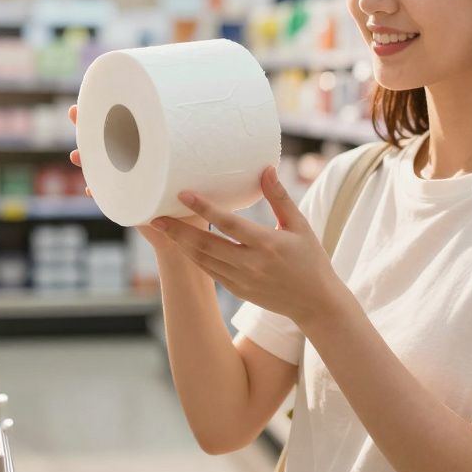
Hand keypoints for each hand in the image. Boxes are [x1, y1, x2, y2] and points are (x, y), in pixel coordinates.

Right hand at [67, 105, 206, 253]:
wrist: (190, 231)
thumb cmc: (197, 193)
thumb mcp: (194, 165)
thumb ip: (191, 148)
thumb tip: (199, 116)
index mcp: (146, 148)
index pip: (126, 123)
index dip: (111, 108)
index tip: (99, 92)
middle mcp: (132, 163)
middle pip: (106, 140)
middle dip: (88, 126)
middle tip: (74, 112)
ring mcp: (126, 182)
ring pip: (100, 167)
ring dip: (87, 160)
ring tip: (76, 155)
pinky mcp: (125, 204)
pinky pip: (107, 196)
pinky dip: (99, 193)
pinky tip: (91, 190)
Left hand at [150, 167, 346, 325]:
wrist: (315, 303)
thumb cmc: (311, 260)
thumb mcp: (299, 226)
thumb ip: (280, 198)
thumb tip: (266, 169)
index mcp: (268, 244)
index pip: (229, 224)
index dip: (204, 209)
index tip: (183, 194)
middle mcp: (251, 264)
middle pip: (206, 245)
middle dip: (178, 230)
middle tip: (155, 216)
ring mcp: (242, 280)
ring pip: (203, 260)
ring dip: (180, 244)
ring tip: (161, 228)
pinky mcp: (237, 290)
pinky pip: (210, 271)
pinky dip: (193, 257)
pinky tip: (181, 246)